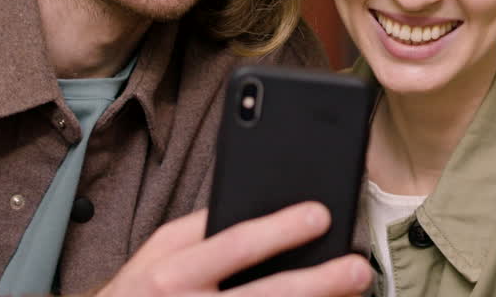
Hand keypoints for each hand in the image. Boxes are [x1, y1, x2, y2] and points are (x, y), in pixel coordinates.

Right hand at [96, 202, 370, 296]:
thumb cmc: (138, 293)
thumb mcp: (157, 254)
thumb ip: (200, 232)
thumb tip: (258, 208)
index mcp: (171, 272)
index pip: (236, 244)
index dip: (282, 229)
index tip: (321, 215)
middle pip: (265, 296)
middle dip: (318, 282)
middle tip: (357, 267)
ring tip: (351, 293)